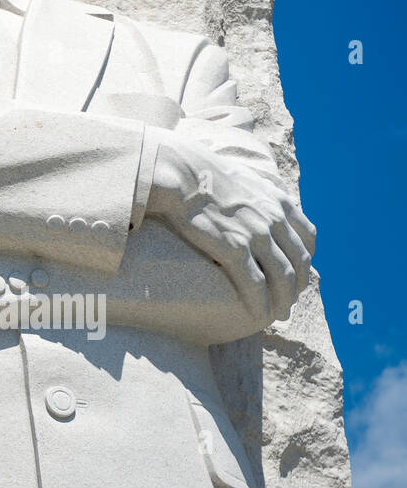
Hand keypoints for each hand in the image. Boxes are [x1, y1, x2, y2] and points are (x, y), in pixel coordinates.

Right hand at [146, 133, 315, 322]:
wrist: (179, 172)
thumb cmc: (202, 173)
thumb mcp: (243, 176)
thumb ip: (260, 190)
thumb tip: (260, 196)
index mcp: (278, 202)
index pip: (307, 237)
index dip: (306, 260)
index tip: (299, 274)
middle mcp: (274, 219)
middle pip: (299, 262)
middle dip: (298, 286)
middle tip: (289, 302)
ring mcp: (257, 235)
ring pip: (283, 278)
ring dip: (283, 301)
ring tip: (278, 315)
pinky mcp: (234, 248)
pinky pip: (255, 284)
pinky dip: (261, 303)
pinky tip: (258, 314)